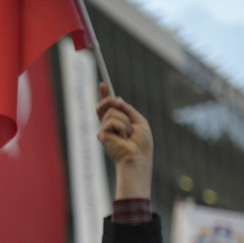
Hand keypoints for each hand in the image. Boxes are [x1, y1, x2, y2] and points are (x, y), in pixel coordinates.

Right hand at [96, 83, 152, 199]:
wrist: (138, 157)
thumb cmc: (141, 144)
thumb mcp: (139, 121)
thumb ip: (127, 110)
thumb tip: (117, 99)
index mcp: (117, 123)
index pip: (108, 107)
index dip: (105, 95)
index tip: (103, 84)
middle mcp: (108, 126)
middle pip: (105, 104)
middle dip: (110, 100)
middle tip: (120, 105)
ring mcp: (104, 130)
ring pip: (112, 112)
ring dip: (125, 121)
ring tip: (128, 134)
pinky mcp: (102, 135)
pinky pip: (112, 121)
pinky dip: (123, 127)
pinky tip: (124, 138)